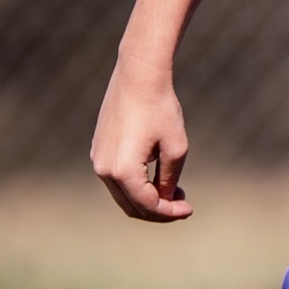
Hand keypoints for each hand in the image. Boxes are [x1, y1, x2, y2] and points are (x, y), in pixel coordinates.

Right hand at [91, 60, 193, 221]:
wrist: (138, 76)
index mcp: (123, 171)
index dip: (170, 213)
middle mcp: (104, 169)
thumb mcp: (176, 148)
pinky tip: (156, 178)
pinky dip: (136, 185)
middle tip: (183, 204)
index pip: (148, 205)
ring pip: (123, 195)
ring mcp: (98, 160)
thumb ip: (169, 180)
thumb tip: (165, 200)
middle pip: (132, 206)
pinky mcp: (98, 150)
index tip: (190, 209)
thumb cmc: (161, 108)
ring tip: (174, 191)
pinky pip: (117, 179)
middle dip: (159, 210)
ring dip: (147, 199)